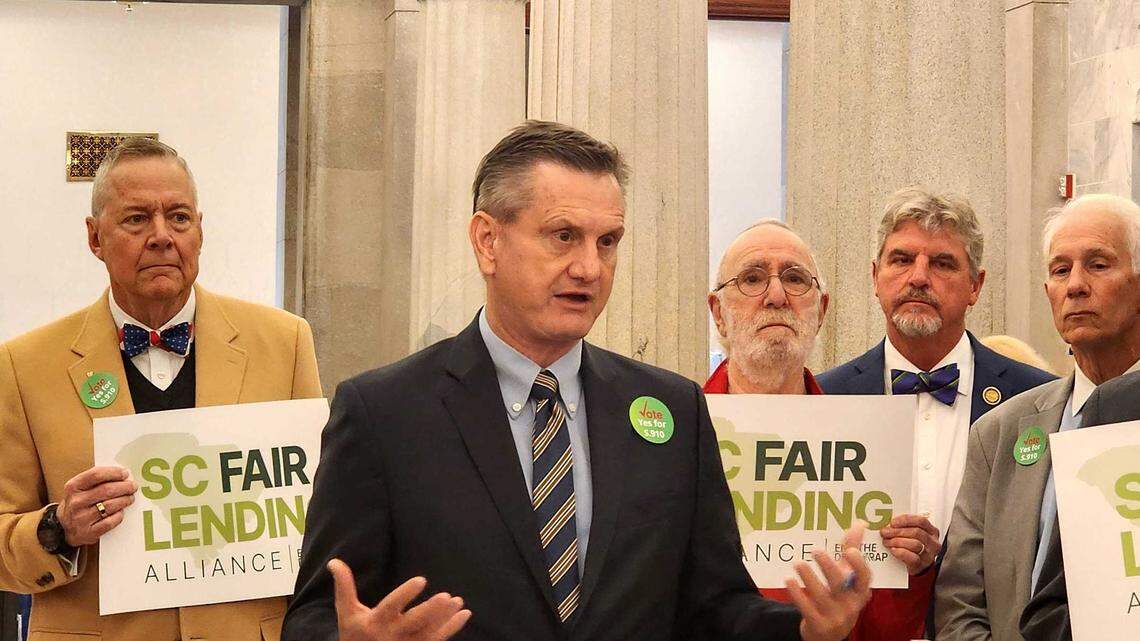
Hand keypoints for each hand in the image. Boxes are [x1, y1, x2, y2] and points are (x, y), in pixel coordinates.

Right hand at [58, 466, 137, 546]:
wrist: (63, 528)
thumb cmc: (78, 503)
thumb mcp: (79, 488)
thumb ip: (97, 480)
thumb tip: (123, 475)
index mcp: (73, 487)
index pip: (96, 475)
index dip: (114, 472)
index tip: (125, 473)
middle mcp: (76, 502)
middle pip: (107, 490)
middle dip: (125, 487)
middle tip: (133, 486)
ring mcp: (81, 518)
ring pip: (110, 506)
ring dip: (125, 500)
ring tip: (130, 498)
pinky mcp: (89, 532)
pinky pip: (110, 522)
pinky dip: (119, 515)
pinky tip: (121, 511)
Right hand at [330, 559, 470, 640]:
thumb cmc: (354, 635)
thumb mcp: (347, 612)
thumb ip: (344, 587)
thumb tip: (334, 562)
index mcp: (375, 622)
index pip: (392, 606)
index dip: (406, 594)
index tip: (422, 580)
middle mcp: (392, 635)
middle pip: (414, 623)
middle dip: (430, 611)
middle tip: (446, 597)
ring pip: (429, 632)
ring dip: (446, 618)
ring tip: (458, 601)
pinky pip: (438, 640)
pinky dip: (452, 628)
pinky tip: (463, 614)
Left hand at [786, 521, 871, 640]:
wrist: (829, 635)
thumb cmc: (840, 598)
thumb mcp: (848, 578)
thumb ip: (851, 551)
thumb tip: (860, 523)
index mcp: (859, 592)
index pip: (864, 578)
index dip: (859, 565)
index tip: (850, 551)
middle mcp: (850, 605)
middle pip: (840, 584)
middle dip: (829, 567)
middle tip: (816, 551)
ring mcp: (834, 617)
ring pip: (821, 595)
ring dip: (809, 578)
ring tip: (798, 563)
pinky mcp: (818, 625)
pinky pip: (807, 608)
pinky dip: (797, 594)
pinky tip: (789, 580)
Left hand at [880, 513, 939, 574]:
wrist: (917, 567)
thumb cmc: (913, 548)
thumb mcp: (912, 535)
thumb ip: (905, 528)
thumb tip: (889, 524)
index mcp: (932, 531)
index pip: (921, 521)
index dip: (906, 520)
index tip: (893, 522)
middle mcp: (933, 543)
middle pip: (916, 532)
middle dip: (898, 531)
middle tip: (885, 532)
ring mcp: (929, 555)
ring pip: (915, 544)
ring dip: (897, 541)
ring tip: (887, 541)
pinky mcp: (922, 565)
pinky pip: (912, 558)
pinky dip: (900, 552)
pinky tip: (893, 550)